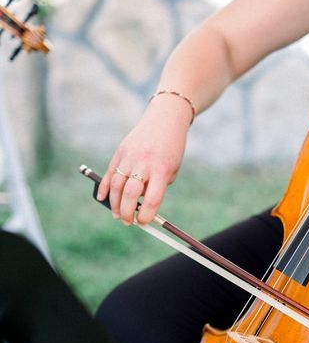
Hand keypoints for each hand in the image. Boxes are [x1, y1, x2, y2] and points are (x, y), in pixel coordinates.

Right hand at [96, 95, 191, 225]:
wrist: (165, 120)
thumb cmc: (171, 148)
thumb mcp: (172, 167)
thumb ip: (158, 185)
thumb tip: (140, 205)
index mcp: (162, 169)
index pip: (153, 198)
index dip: (147, 214)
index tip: (143, 223)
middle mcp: (144, 163)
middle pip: (131, 194)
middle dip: (127, 212)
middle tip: (127, 222)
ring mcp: (130, 157)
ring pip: (116, 185)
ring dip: (114, 203)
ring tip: (118, 214)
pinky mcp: (120, 151)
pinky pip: (108, 172)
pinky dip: (103, 187)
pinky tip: (102, 199)